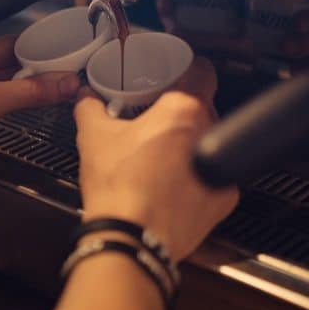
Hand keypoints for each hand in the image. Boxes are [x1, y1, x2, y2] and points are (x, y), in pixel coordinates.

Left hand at [0, 35, 80, 172]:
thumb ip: (31, 91)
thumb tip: (62, 83)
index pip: (7, 39)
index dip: (35, 44)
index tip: (60, 51)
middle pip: (11, 60)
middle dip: (37, 67)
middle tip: (66, 70)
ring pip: (9, 80)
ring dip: (31, 85)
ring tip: (59, 85)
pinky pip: (4, 98)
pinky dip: (22, 99)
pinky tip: (40, 100)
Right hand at [74, 58, 239, 261]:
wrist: (131, 240)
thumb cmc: (119, 189)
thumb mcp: (94, 138)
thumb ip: (90, 108)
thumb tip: (86, 99)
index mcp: (183, 111)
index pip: (203, 72)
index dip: (191, 70)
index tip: (182, 74)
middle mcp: (210, 135)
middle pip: (204, 111)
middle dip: (182, 115)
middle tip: (157, 121)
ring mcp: (221, 169)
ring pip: (210, 145)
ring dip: (191, 147)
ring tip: (162, 157)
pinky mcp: (223, 200)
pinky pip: (214, 178)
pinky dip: (198, 178)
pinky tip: (173, 185)